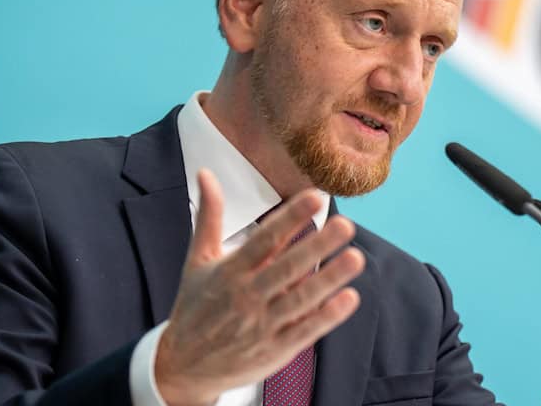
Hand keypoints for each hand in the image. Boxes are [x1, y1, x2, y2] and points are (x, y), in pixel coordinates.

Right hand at [154, 169, 364, 405]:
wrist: (184, 366)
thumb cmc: (195, 306)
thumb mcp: (198, 259)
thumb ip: (210, 216)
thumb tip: (206, 173)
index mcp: (230, 271)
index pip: (264, 239)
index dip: (290, 218)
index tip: (315, 196)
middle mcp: (246, 296)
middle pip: (287, 268)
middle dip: (317, 246)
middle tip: (346, 224)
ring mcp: (262, 325)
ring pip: (301, 299)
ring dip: (330, 279)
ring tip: (356, 257)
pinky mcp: (275, 349)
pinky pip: (305, 330)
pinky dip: (328, 316)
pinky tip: (350, 297)